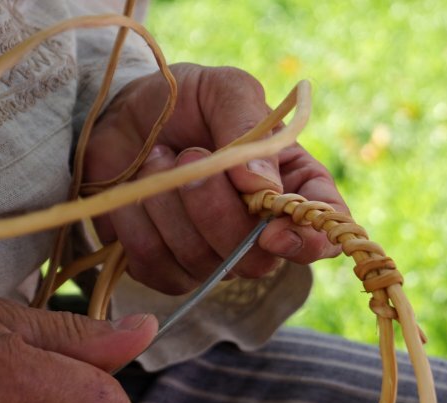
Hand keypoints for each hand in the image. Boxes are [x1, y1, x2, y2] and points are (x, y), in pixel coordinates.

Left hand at [85, 63, 347, 293]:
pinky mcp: (167, 268)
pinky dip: (139, 222)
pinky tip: (139, 186)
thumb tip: (262, 185)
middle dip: (218, 213)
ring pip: (203, 263)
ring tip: (159, 156)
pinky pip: (156, 265)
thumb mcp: (223, 89)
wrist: (124, 114)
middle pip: (257, 261)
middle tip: (192, 154)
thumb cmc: (187, 100)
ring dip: (171, 204)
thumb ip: (248, 124)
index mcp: (292, 186)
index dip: (308, 242)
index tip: (273, 231)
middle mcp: (258, 231)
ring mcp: (213, 256)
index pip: (321, 233)